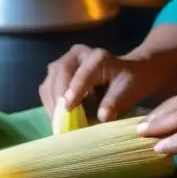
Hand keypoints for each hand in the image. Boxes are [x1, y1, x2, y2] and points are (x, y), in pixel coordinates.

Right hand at [38, 44, 157, 121]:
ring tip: (57, 123)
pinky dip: (50, 104)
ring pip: (50, 80)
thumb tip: (102, 116)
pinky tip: (56, 118)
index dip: (75, 89)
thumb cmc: (129, 82)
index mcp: (98, 57)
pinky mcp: (56, 74)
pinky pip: (47, 89)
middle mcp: (77, 54)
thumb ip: (115, 101)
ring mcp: (64, 62)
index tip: (68, 107)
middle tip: (60, 121)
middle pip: (60, 73)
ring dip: (51, 103)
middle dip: (58, 98)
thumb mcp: (129, 90)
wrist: (127, 75)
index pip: (84, 72)